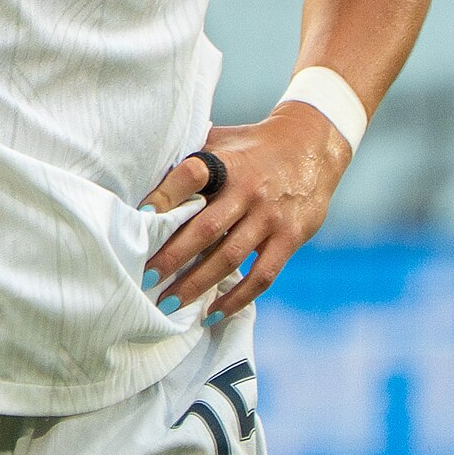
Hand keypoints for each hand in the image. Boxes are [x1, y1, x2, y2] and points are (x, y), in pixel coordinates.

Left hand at [141, 103, 349, 319]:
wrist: (313, 145)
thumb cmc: (253, 147)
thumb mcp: (223, 140)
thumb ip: (190, 156)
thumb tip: (142, 173)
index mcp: (228, 162)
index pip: (192, 175)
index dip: (165, 195)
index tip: (140, 217)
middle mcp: (249, 190)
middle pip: (206, 228)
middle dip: (172, 257)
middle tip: (145, 278)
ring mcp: (271, 217)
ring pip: (229, 257)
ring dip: (197, 284)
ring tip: (169, 304)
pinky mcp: (290, 238)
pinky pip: (262, 276)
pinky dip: (236, 299)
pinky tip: (212, 314)